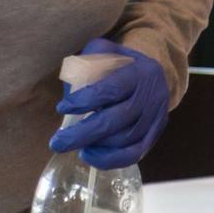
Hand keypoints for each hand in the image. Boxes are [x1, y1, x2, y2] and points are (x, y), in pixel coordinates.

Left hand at [48, 37, 170, 167]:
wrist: (152, 76)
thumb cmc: (119, 64)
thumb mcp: (102, 53)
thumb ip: (85, 67)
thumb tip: (69, 96)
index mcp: (140, 71)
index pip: (112, 89)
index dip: (86, 100)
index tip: (62, 108)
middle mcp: (153, 95)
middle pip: (117, 120)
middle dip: (83, 133)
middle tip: (57, 143)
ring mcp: (156, 117)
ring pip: (125, 139)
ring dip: (96, 146)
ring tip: (72, 144)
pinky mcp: (155, 135)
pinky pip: (134, 154)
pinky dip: (110, 159)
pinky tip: (89, 155)